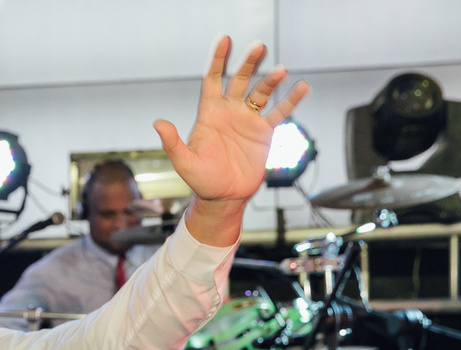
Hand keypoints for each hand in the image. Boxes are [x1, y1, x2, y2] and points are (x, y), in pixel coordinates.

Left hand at [155, 37, 308, 242]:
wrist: (224, 198)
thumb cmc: (201, 181)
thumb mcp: (184, 163)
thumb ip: (173, 142)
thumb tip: (158, 123)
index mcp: (209, 115)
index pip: (212, 80)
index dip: (217, 60)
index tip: (225, 40)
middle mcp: (229, 113)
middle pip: (239, 80)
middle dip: (248, 63)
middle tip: (258, 47)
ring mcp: (248, 121)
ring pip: (261, 93)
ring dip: (271, 81)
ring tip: (280, 70)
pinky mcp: (264, 133)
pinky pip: (280, 113)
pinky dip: (291, 100)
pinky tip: (302, 87)